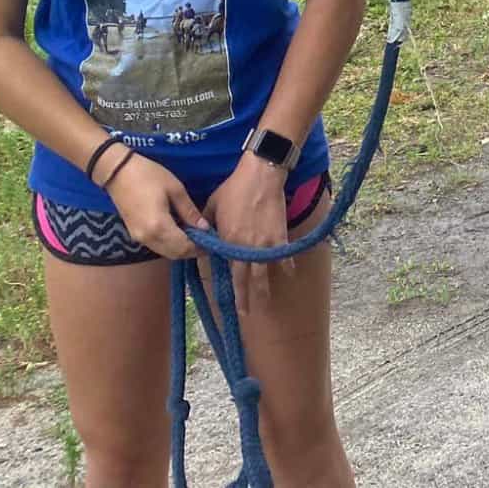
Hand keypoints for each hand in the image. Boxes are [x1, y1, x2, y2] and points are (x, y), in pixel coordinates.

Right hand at [107, 154, 208, 260]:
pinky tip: (180, 232)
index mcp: (159, 227)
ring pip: (165, 252)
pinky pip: (156, 246)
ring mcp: (139, 238)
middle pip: (174, 254)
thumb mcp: (175, 190)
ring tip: (196, 236)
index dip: (200, 248)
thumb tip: (204, 228)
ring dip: (181, 248)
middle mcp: (148, 238)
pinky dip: (170, 244)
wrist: (118, 172)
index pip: (184, 247)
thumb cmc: (148, 175)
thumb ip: (190, 212)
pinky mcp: (134, 234)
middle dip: (192, 251)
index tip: (213, 242)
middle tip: (207, 240)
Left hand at [203, 154, 291, 316]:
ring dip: (263, 290)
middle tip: (245, 313)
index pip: (225, 270)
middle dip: (245, 298)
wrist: (261, 175)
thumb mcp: (212, 205)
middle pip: (245, 279)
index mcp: (227, 242)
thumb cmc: (234, 188)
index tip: (225, 299)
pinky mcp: (280, 236)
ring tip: (263, 303)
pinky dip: (286, 266)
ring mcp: (265, 244)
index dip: (226, 286)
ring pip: (264, 274)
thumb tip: (200, 239)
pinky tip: (288, 274)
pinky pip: (283, 257)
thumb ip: (205, 225)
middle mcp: (246, 248)